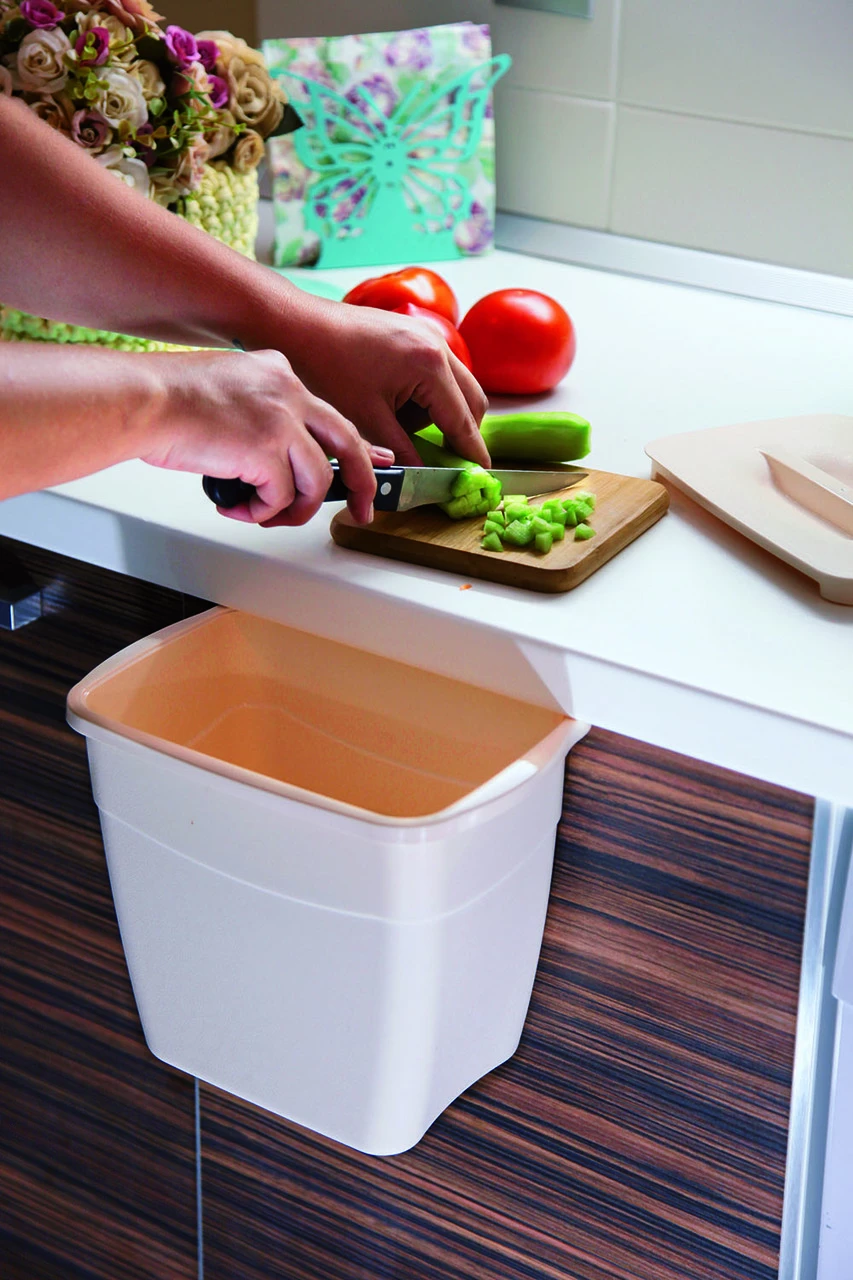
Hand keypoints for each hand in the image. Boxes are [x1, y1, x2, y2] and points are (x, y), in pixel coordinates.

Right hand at [141, 348, 380, 525]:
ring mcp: (281, 420)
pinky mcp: (265, 449)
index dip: (355, 445)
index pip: (330, 415)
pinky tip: (236, 507)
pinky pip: (280, 496)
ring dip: (294, 509)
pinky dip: (260, 511)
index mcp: (278, 373)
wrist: (142, 399)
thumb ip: (258, 414)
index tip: (377, 462)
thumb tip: (272, 458)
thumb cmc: (166, 399)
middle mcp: (288, 391)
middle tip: (363, 509)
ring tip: (266, 515)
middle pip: (347, 443)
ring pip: (316, 480)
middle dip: (362, 482)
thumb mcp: (227, 390)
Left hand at [282, 301, 490, 467]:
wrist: (296, 326)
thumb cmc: (325, 369)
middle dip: (460, 432)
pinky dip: (425, 395)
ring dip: (439, 413)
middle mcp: (436, 345)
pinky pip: (436, 371)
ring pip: (455, 387)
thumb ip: (401, 452)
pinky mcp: (411, 333)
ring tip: (398, 426)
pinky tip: (392, 406)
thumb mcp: (365, 420)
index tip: (481, 475)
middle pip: (471, 401)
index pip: (462, 421)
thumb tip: (422, 478)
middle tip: (443, 459)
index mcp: (429, 366)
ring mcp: (426, 334)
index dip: (472, 452)